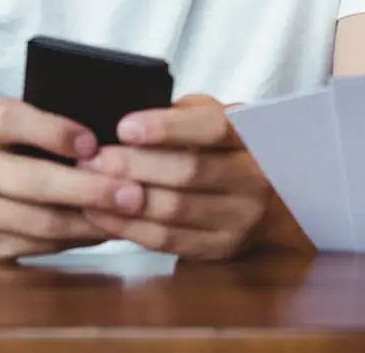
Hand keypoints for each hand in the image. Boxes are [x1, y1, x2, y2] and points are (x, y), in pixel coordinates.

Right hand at [0, 99, 148, 261]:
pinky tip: (103, 230)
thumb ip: (34, 124)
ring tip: (130, 214)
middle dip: (89, 189)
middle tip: (134, 192)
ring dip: (91, 221)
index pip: (12, 120)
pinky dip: (74, 239)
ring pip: (40, 223)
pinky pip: (36, 247)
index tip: (92, 142)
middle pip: (33, 182)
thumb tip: (106, 134)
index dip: (54, 130)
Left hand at [78, 95, 305, 260]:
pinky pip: (167, 240)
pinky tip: (100, 212)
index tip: (124, 126)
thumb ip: (183, 114)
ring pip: (174, 211)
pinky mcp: (220, 249)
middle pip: (188, 172)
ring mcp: (239, 218)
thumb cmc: (228, 149)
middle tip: (93, 157)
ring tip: (89, 183)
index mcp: (251, 137)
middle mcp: (253, 179)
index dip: (166, 128)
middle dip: (133, 165)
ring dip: (123, 198)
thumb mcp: (216, 118)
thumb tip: (129, 117)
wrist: (275, 201)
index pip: (212, 128)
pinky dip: (128, 227)